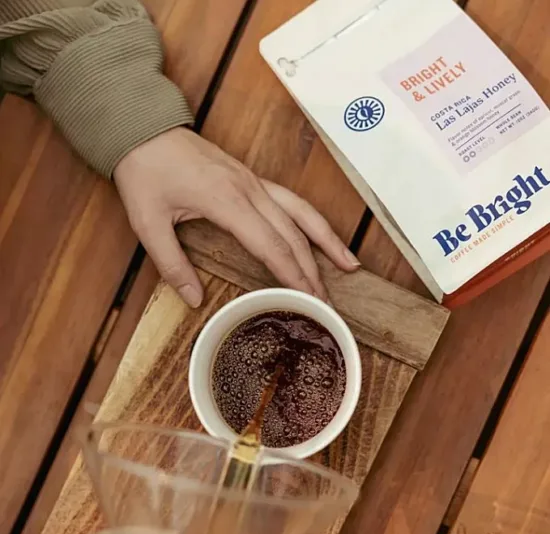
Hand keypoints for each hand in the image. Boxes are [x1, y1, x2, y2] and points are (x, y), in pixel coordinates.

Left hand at [114, 128, 359, 306]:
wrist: (143, 128)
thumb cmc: (144, 172)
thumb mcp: (148, 223)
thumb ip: (172, 264)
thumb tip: (194, 300)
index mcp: (227, 201)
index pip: (271, 245)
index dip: (292, 275)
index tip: (308, 299)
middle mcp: (249, 190)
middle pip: (293, 235)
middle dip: (313, 270)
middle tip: (327, 302)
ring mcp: (254, 182)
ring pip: (302, 214)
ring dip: (327, 242)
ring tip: (350, 266)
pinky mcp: (253, 179)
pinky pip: (293, 202)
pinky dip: (312, 221)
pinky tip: (322, 236)